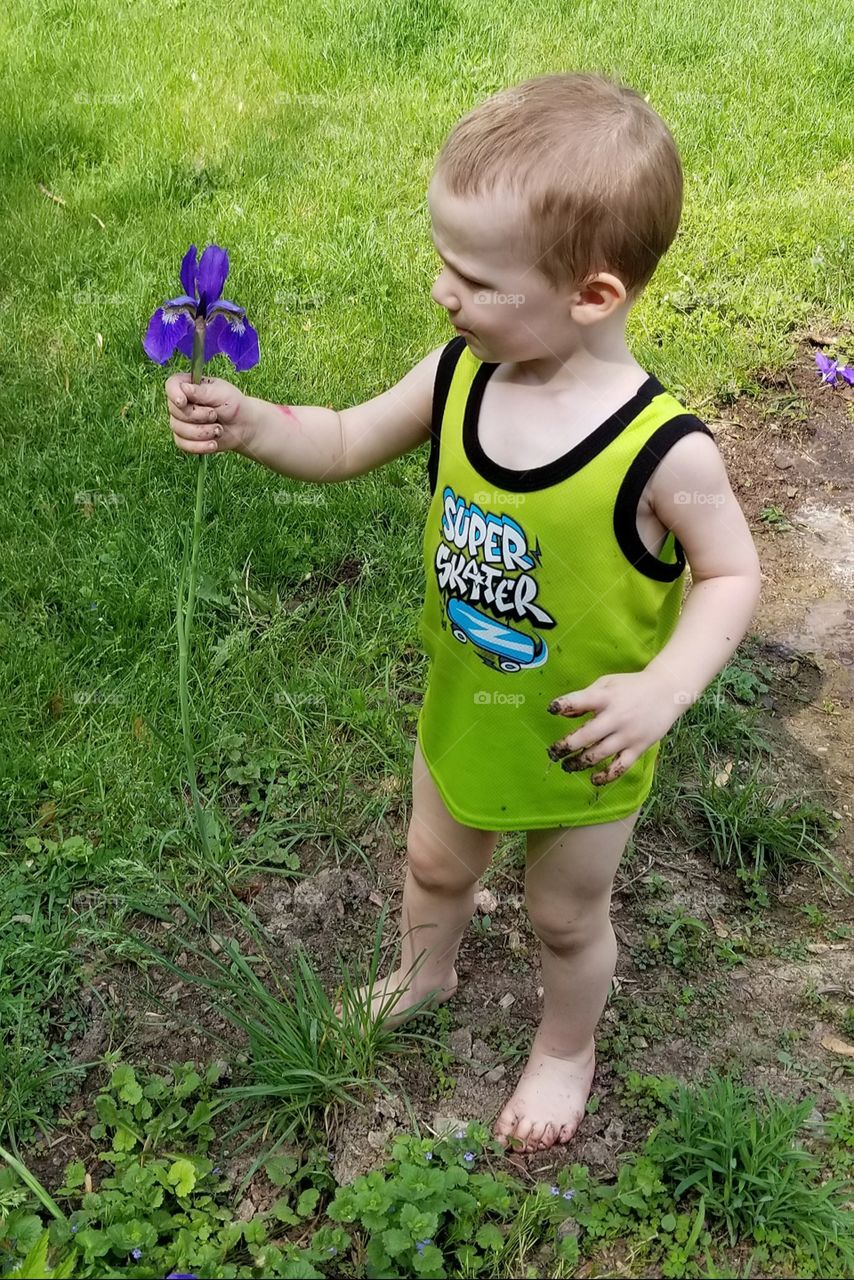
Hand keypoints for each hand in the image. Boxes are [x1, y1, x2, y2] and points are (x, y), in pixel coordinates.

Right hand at [165, 374, 254, 454]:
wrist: (243, 426)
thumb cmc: (233, 405)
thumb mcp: (221, 394)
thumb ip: (203, 391)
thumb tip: (184, 388)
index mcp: (188, 385)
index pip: (171, 385)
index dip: (174, 394)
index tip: (183, 402)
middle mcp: (181, 403)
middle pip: (175, 411)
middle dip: (197, 416)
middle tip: (215, 415)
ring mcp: (180, 422)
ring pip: (179, 429)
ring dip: (202, 432)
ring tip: (218, 430)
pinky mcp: (185, 439)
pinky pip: (183, 444)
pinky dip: (199, 446)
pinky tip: (212, 444)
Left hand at [546, 670, 680, 785]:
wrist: (667, 692)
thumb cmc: (631, 687)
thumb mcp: (606, 684)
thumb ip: (584, 698)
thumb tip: (562, 713)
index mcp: (606, 697)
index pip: (579, 701)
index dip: (563, 705)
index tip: (551, 710)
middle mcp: (616, 717)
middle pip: (586, 736)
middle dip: (565, 746)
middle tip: (553, 752)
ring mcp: (627, 734)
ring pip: (599, 754)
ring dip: (579, 763)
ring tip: (567, 766)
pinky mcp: (638, 747)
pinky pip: (619, 767)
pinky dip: (605, 776)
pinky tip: (593, 779)